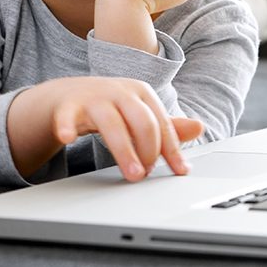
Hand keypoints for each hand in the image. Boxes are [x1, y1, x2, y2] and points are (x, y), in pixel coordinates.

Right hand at [8, 76, 204, 181]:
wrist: (69, 94)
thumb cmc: (111, 106)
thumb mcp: (140, 112)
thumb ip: (167, 125)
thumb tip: (199, 127)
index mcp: (142, 93)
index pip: (162, 123)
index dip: (172, 149)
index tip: (178, 171)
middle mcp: (120, 92)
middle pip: (142, 121)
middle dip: (149, 150)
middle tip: (149, 175)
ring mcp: (94, 97)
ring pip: (112, 124)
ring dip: (124, 151)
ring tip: (132, 173)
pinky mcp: (69, 106)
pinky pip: (67, 117)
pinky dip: (66, 127)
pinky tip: (67, 138)